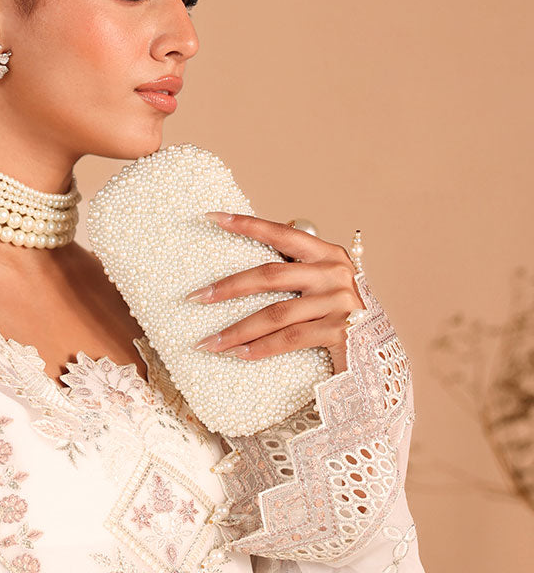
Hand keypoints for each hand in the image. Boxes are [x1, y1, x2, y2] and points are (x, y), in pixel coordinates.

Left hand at [185, 212, 365, 373]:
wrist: (377, 355)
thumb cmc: (339, 316)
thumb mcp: (322, 285)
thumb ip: (296, 271)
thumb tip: (244, 270)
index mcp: (328, 254)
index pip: (281, 234)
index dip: (247, 224)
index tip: (212, 217)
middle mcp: (334, 272)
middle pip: (270, 275)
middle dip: (228, 287)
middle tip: (195, 297)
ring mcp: (339, 302)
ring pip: (275, 314)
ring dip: (236, 330)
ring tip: (208, 342)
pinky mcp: (339, 330)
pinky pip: (289, 339)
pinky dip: (259, 348)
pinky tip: (237, 354)